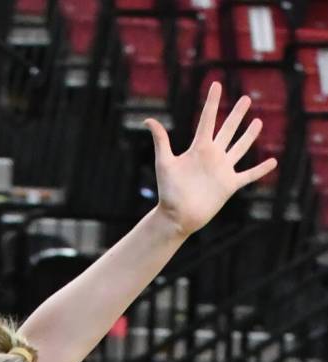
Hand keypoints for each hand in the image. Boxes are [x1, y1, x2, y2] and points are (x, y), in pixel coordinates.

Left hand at [145, 82, 276, 237]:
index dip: (212, 102)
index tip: (216, 84)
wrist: (176, 216)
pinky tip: (273, 162)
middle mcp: (213, 156)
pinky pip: (249, 175)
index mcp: (198, 148)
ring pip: (240, 148)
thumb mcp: (164, 163)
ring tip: (258, 122)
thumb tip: (149, 119)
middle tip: (246, 99)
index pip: (208, 120)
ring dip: (249, 135)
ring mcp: (222, 170)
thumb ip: (161, 141)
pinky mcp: (229, 185)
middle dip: (237, 115)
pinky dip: (261, 170)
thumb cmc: (168, 191)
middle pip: (228, 130)